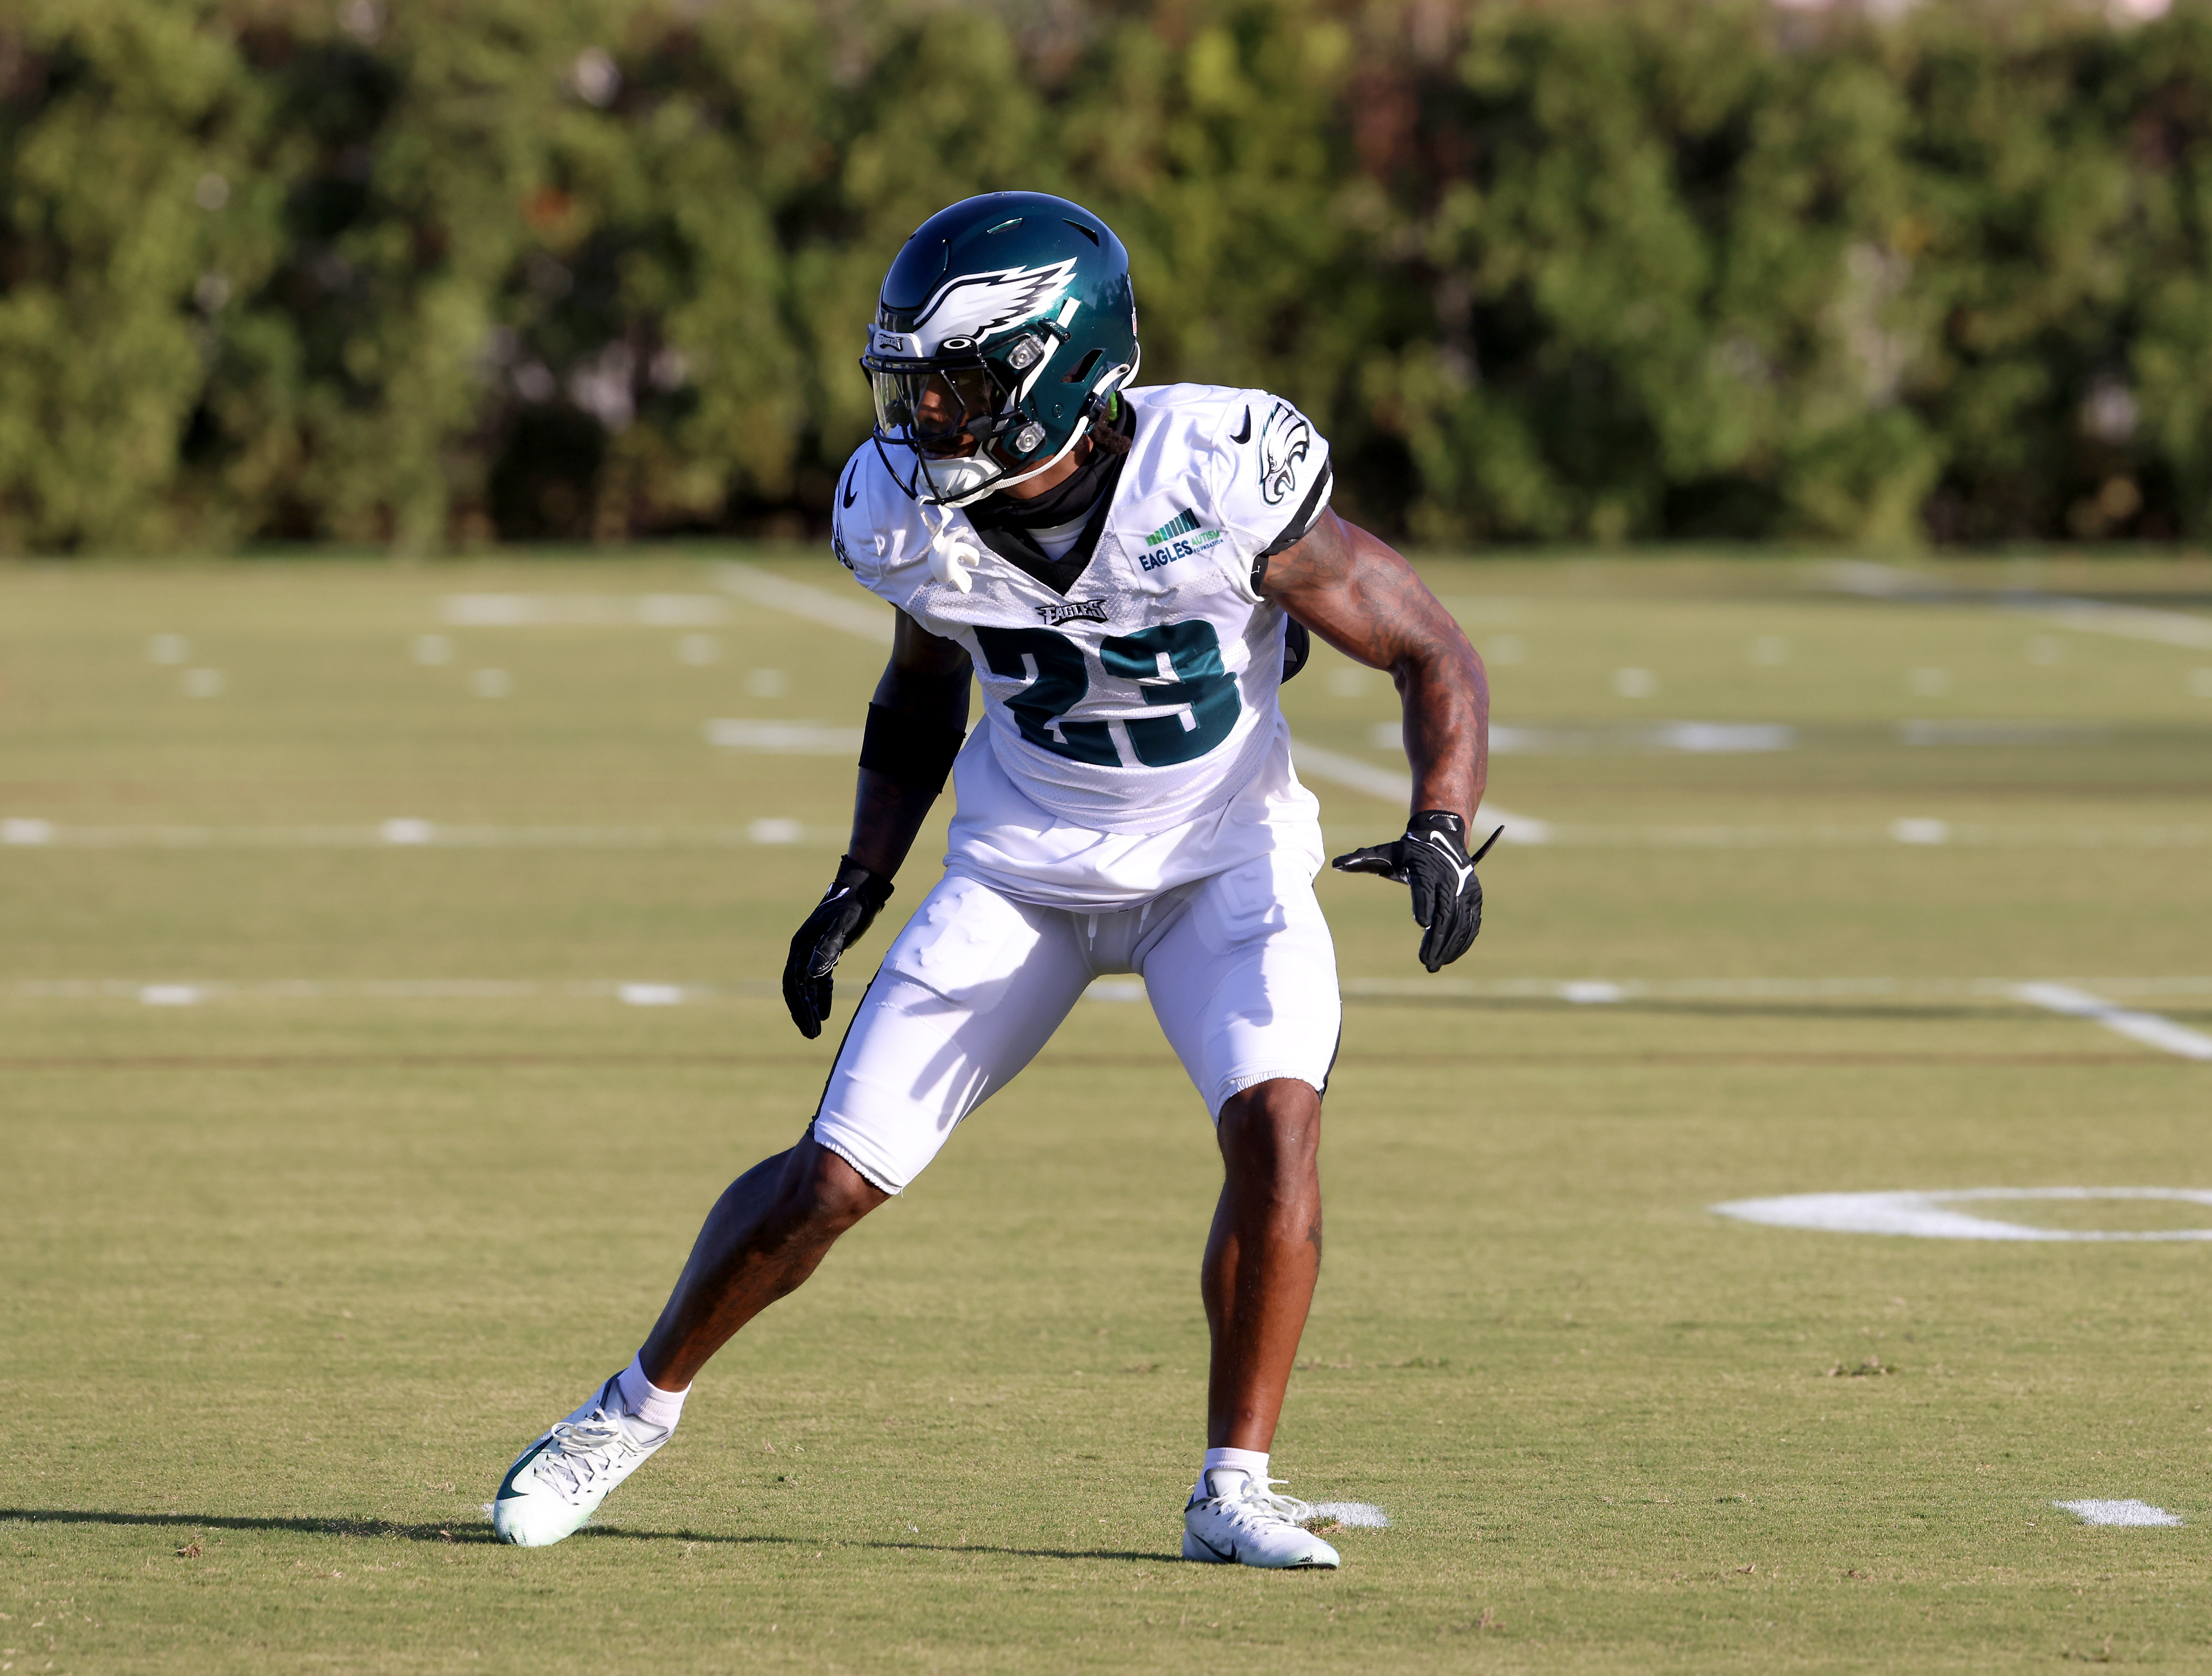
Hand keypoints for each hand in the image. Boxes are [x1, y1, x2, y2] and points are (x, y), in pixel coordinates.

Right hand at [782, 857, 894, 1038]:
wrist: (862, 889)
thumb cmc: (851, 905)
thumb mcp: (841, 927)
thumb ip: (827, 949)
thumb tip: (812, 975)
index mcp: (800, 946)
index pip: (794, 982)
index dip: (798, 1006)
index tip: (807, 1025)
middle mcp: (803, 951)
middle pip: (798, 988)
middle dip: (803, 1012)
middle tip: (811, 1035)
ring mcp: (813, 952)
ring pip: (809, 986)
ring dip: (811, 1008)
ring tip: (816, 1030)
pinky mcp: (827, 953)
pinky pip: (820, 980)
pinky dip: (822, 996)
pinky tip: (826, 1012)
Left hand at [1331, 811, 1500, 972]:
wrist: (1442, 837)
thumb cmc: (1408, 850)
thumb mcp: (1385, 851)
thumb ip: (1361, 859)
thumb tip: (1335, 865)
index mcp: (1425, 868)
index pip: (1424, 888)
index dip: (1423, 904)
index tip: (1421, 923)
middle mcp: (1448, 878)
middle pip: (1445, 912)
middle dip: (1437, 939)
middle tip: (1426, 962)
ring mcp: (1465, 888)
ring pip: (1460, 921)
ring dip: (1449, 945)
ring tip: (1434, 965)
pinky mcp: (1473, 896)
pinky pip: (1471, 922)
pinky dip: (1462, 941)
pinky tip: (1449, 957)